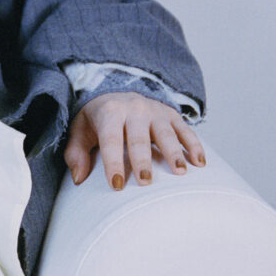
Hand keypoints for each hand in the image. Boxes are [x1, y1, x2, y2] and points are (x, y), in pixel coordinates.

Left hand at [64, 90, 205, 190]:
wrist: (116, 91)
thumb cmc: (97, 119)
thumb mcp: (80, 130)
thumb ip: (76, 152)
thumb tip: (78, 177)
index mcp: (109, 112)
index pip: (111, 140)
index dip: (113, 163)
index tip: (117, 185)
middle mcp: (134, 109)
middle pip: (139, 138)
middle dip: (143, 160)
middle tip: (145, 182)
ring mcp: (155, 111)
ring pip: (166, 133)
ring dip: (174, 153)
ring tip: (180, 172)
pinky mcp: (171, 114)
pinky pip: (185, 130)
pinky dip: (194, 145)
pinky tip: (200, 162)